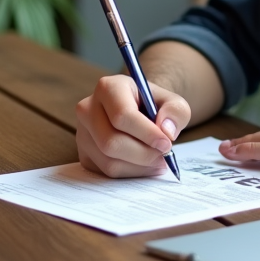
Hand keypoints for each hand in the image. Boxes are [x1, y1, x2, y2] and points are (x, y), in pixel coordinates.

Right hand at [75, 74, 192, 177]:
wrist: (140, 111)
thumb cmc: (154, 105)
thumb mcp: (173, 102)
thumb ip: (176, 112)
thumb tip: (166, 131)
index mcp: (108, 87)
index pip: (122, 115)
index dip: (146, 133)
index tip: (166, 144)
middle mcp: (88, 108)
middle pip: (111, 142)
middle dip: (143, 154)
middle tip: (165, 155)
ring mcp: (82, 133)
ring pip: (109, 161)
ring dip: (139, 166)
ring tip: (159, 161)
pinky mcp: (84, 154)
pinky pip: (106, 172)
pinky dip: (131, 173)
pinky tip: (145, 165)